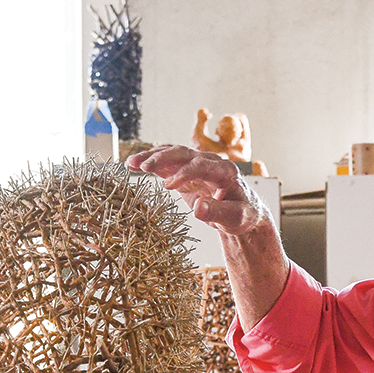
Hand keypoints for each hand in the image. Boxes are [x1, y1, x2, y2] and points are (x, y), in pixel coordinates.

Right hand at [126, 145, 266, 236]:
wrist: (242, 211)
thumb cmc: (242, 215)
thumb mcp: (235, 218)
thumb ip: (218, 213)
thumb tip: (198, 208)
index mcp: (225, 171)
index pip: (201, 166)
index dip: (184, 173)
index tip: (168, 186)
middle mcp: (210, 162)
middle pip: (184, 154)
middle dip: (163, 158)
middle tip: (143, 167)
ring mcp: (197, 164)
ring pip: (172, 154)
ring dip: (151, 157)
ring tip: (131, 163)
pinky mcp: (186, 171)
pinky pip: (167, 163)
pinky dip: (151, 163)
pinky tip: (133, 165)